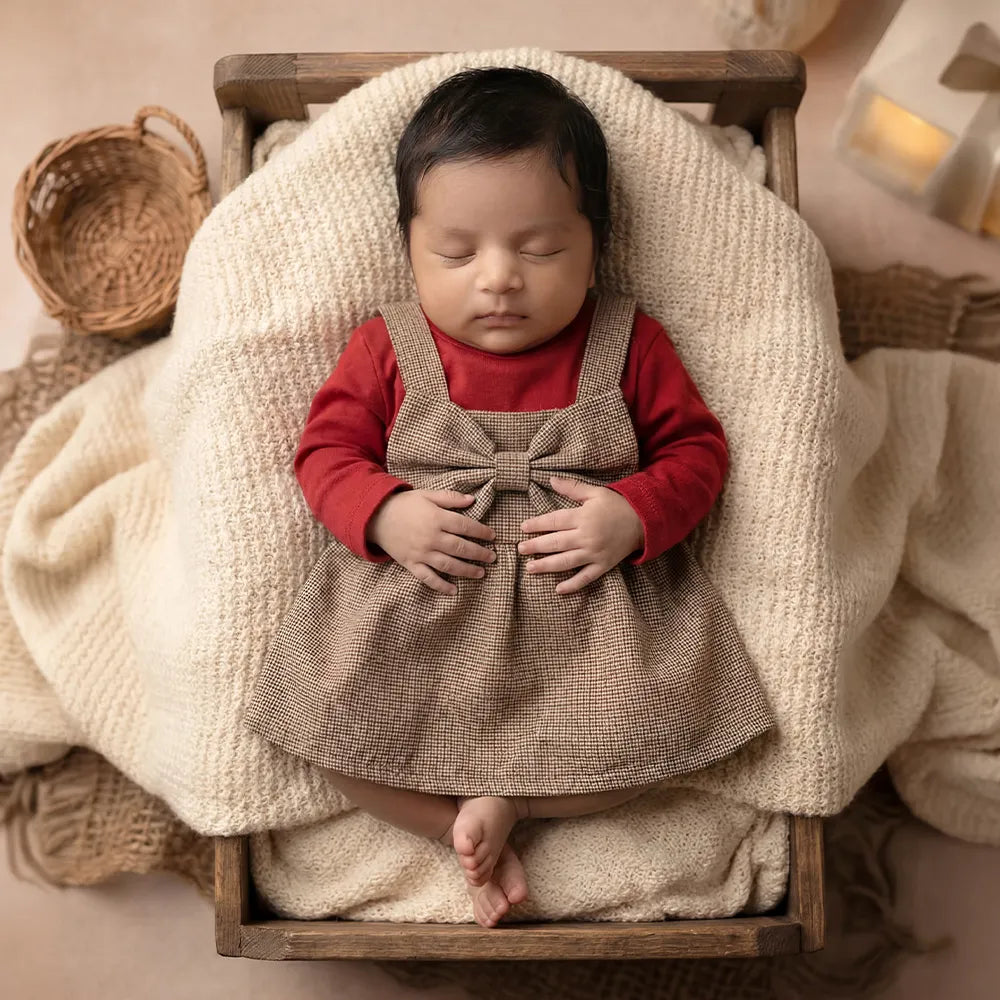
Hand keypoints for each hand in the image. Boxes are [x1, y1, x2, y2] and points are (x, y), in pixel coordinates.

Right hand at [366, 489, 495, 594]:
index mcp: (436, 518)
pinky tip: (454, 590)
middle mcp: (431, 538)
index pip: (466, 527)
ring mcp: (421, 553)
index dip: (482, 532)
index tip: (493, 536)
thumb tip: (472, 500)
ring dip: (467, 570)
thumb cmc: (404, 504)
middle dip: (480, 554)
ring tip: (481, 573)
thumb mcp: (427, 495)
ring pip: (449, 565)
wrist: (375, 517)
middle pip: (461, 548)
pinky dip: (441, 586)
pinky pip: (428, 578)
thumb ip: (450, 498)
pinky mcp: (411, 564)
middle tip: (493, 557)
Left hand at [518, 476, 643, 594]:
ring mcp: (595, 553)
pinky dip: (572, 585)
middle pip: (556, 543)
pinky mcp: (603, 565)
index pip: (554, 521)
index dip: (537, 524)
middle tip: (520, 549)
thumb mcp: (595, 492)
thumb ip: (572, 488)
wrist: (643, 521)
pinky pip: (586, 577)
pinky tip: (558, 589)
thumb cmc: (617, 505)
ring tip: (530, 568)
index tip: (523, 528)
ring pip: (566, 561)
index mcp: (583, 517)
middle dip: (536, 546)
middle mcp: (587, 537)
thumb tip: (551, 479)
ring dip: (546, 566)